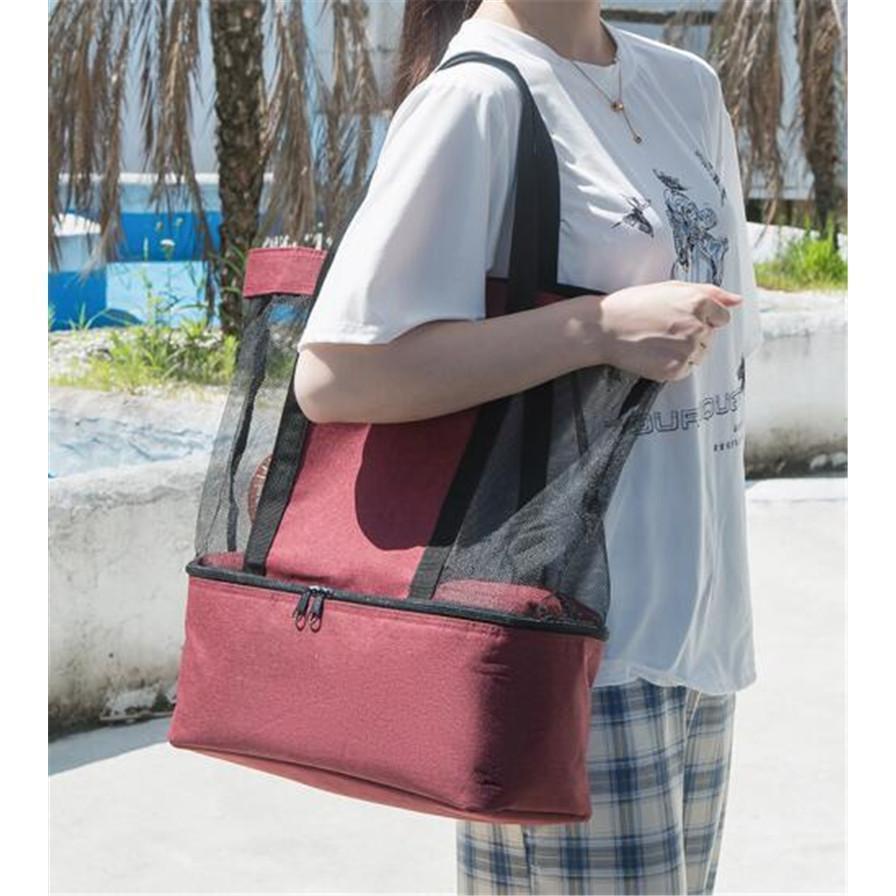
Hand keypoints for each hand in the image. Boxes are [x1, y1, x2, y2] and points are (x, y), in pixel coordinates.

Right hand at [591, 280, 742, 380]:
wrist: (603, 328)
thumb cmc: (634, 304)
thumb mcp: (672, 288)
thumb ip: (710, 292)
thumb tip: (737, 301)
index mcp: (699, 302)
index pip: (721, 317)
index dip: (700, 318)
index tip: (678, 317)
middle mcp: (697, 326)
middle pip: (708, 338)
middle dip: (691, 334)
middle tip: (661, 329)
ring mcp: (687, 350)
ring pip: (698, 355)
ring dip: (682, 351)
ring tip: (656, 341)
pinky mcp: (675, 369)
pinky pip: (685, 370)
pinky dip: (672, 365)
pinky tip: (653, 354)